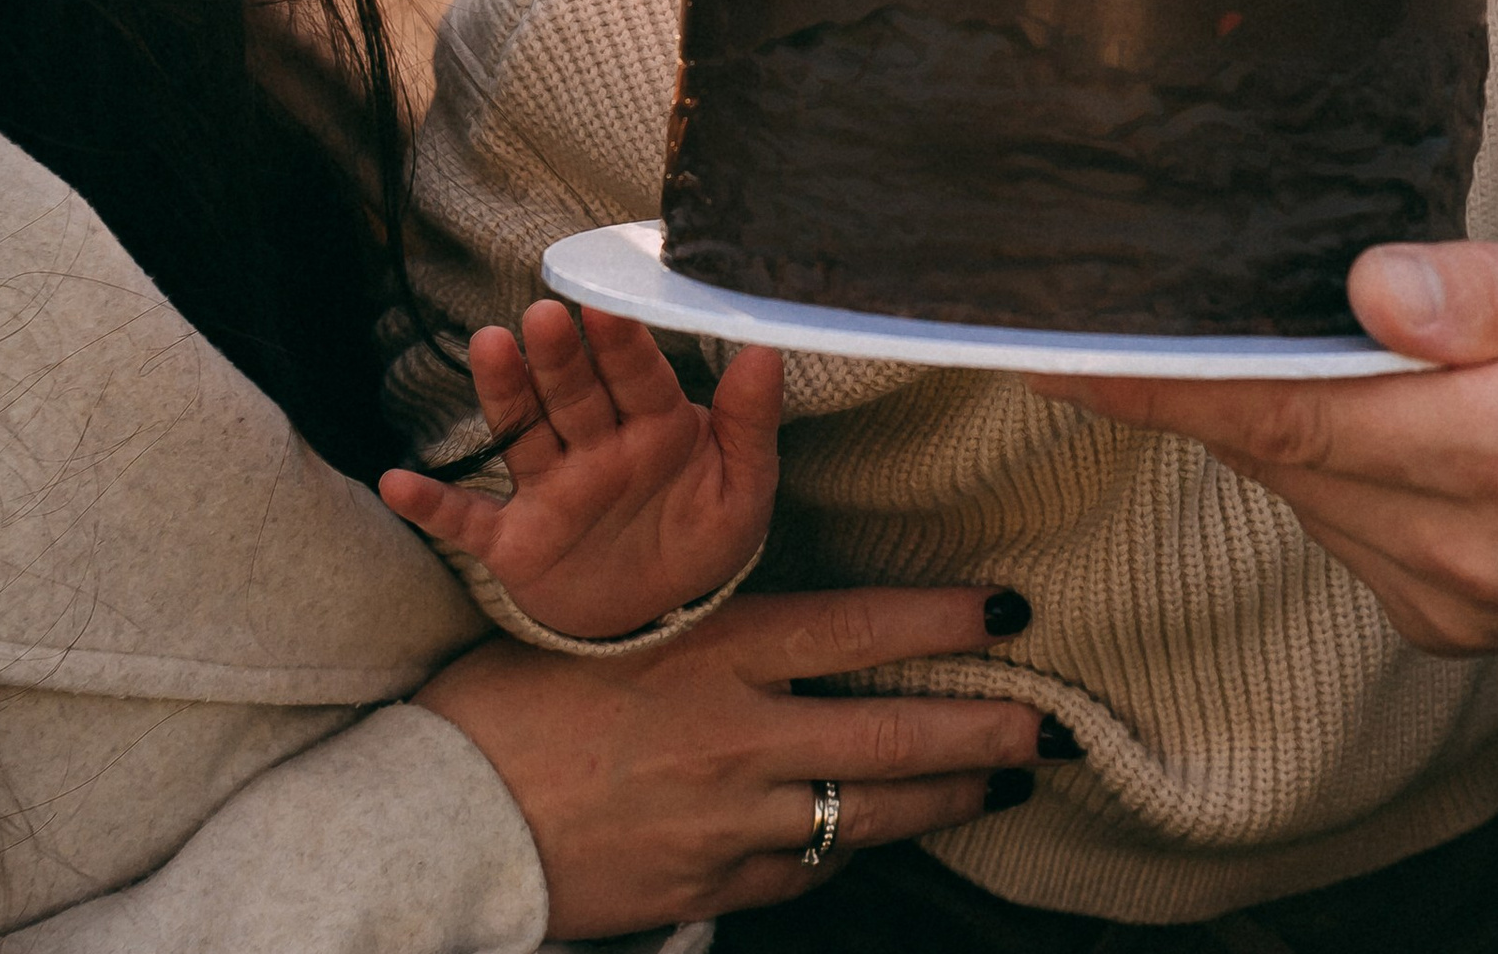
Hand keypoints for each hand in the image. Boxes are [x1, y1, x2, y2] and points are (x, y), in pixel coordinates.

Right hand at [381, 302, 782, 639]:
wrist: (655, 617)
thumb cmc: (699, 537)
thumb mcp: (743, 489)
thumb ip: (750, 424)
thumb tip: (767, 351)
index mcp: (655, 428)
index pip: (638, 379)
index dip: (623, 346)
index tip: (607, 307)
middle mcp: (596, 448)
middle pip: (575, 394)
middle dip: (561, 357)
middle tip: (543, 317)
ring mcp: (552, 490)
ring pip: (524, 433)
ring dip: (505, 394)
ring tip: (490, 347)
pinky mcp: (515, 541)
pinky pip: (468, 521)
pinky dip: (433, 506)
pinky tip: (396, 482)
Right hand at [415, 586, 1047, 935]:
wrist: (448, 810)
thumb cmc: (521, 691)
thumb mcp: (626, 623)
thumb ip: (718, 625)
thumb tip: (796, 617)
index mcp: (720, 648)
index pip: (864, 628)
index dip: (945, 621)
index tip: (1007, 609)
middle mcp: (742, 735)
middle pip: (895, 736)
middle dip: (985, 730)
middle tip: (1050, 723)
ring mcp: (732, 823)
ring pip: (869, 814)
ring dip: (945, 800)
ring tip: (1000, 784)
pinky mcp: (711, 888)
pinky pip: (806, 870)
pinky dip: (848, 850)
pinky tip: (877, 835)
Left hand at [1036, 224, 1497, 653]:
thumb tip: (1366, 291)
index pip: (1301, 412)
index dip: (1175, 385)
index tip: (1068, 354)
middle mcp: (1479, 546)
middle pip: (1286, 451)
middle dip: (1202, 382)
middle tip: (1116, 304)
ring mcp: (1469, 600)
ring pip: (1308, 492)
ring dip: (1271, 418)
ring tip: (1236, 331)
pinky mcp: (1465, 622)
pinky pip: (1350, 529)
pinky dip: (1325, 463)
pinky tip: (1346, 399)